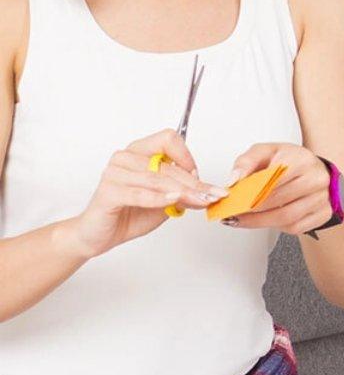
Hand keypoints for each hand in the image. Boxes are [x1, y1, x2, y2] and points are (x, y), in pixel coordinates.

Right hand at [65, 130, 227, 258]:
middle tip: (212, 195)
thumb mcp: (166, 201)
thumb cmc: (131, 213)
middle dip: (194, 183)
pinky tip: (172, 201)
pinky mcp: (108, 192)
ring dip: (183, 192)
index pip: (168, 139)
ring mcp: (114, 173)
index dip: (187, 156)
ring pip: (156, 179)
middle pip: (167, 165)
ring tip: (200, 201)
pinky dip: (158, 198)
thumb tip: (209, 191)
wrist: (101, 235)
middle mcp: (125, 158)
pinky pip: (138, 193)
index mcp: (139, 151)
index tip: (199, 176)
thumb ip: (184, 192)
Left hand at [221, 143, 333, 236]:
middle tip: (233, 211)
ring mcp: (322, 198)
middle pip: (277, 200)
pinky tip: (266, 220)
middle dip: (250, 209)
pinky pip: (296, 227)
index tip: (234, 198)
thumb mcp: (267, 151)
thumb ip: (247, 162)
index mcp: (302, 160)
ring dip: (259, 222)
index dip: (251, 191)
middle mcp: (316, 179)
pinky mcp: (324, 214)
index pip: (272, 179)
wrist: (317, 171)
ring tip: (242, 220)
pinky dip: (276, 227)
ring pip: (286, 217)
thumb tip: (234, 180)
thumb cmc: (291, 161)